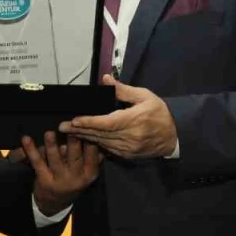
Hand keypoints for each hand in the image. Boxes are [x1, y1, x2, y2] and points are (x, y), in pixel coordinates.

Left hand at [20, 132, 101, 215]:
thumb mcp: (87, 173)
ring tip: (49, 133)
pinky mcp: (44, 180)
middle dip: (73, 141)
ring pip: (55, 159)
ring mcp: (59, 179)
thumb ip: (94, 157)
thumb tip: (102, 136)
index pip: (92, 153)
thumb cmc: (73, 181)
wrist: (54, 205)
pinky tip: (26, 139)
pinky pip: (37, 162)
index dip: (89, 138)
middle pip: (75, 156)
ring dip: (52, 145)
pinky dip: (31, 150)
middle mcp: (76, 177)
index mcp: (90, 173)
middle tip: (71, 126)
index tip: (86, 124)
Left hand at [59, 75, 177, 159]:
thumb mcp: (145, 96)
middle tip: (61, 127)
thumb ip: (123, 90)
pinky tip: (84, 139)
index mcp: (133, 120)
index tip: (73, 120)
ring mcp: (128, 149)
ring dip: (84, 138)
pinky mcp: (127, 155)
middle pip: (99, 134)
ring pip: (101, 143)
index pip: (106, 122)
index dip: (89, 122)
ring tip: (69, 132)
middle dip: (79, 130)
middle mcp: (129, 137)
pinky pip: (108, 150)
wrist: (174, 136)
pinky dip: (95, 145)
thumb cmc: (159, 112)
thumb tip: (105, 80)